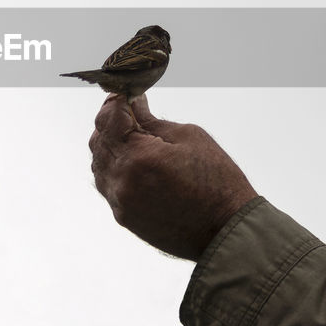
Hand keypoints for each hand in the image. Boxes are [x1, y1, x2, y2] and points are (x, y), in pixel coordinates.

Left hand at [89, 95, 257, 260]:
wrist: (226, 231)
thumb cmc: (217, 182)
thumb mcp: (189, 137)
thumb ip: (152, 120)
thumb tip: (133, 104)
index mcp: (139, 157)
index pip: (109, 118)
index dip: (116, 101)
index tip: (126, 94)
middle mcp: (122, 181)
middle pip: (99, 140)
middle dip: (110, 121)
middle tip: (130, 111)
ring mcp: (120, 202)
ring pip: (99, 164)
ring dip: (110, 145)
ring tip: (132, 136)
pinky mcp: (123, 217)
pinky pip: (107, 185)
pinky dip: (114, 168)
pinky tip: (133, 161)